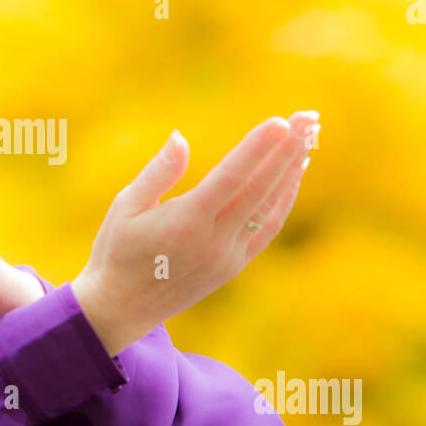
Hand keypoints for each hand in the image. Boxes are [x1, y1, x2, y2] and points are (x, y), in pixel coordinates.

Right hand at [72, 111, 318, 356]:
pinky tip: (292, 175)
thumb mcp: (125, 207)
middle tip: (308, 117)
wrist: (122, 308)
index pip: (230, 177)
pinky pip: (267, 228)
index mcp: (185, 222)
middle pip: (260, 188)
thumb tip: (180, 136)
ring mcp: (228, 256)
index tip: (281, 121)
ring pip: (270, 208)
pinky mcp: (233, 266)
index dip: (257, 148)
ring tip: (308, 136)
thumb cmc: (116, 251)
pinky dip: (283, 199)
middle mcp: (213, 241)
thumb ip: (158, 172)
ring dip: (291, 170)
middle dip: (287, 150)